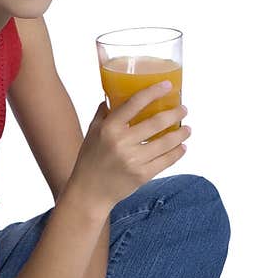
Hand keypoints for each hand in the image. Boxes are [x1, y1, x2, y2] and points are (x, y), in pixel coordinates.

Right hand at [69, 82, 190, 211]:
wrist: (89, 192)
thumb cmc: (90, 160)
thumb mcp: (92, 133)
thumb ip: (104, 114)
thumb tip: (113, 96)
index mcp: (109, 128)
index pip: (135, 103)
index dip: (153, 92)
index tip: (167, 85)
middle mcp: (121, 143)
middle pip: (156, 122)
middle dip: (175, 113)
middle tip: (183, 109)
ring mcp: (133, 160)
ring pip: (165, 142)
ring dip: (180, 134)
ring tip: (187, 129)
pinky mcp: (142, 175)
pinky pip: (166, 161)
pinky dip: (177, 153)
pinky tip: (182, 147)